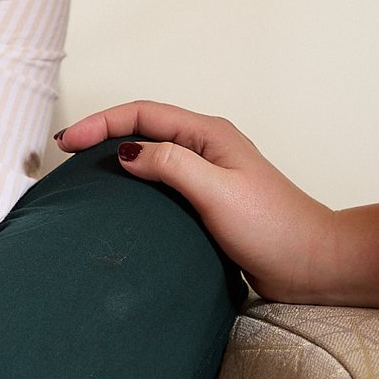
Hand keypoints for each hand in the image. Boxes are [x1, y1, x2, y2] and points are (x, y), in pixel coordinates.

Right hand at [56, 101, 337, 301]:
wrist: (313, 264)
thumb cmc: (274, 228)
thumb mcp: (217, 192)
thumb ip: (172, 165)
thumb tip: (127, 151)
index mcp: (209, 134)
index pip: (143, 114)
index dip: (102, 122)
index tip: (68, 141)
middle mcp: (207, 148)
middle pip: (144, 127)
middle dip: (103, 132)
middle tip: (66, 151)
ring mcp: (209, 174)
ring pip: (152, 154)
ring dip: (117, 156)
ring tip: (84, 171)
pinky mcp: (209, 202)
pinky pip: (163, 182)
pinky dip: (135, 182)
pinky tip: (121, 201)